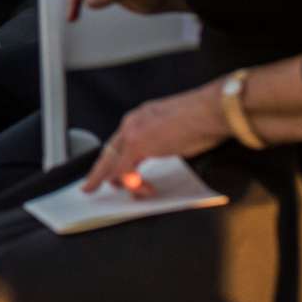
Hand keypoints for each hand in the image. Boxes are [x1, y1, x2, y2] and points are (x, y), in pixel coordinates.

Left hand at [81, 85, 226, 193]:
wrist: (211, 109)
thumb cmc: (204, 117)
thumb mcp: (178, 130)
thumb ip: (165, 142)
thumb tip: (165, 153)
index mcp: (142, 116)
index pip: (119, 141)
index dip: (113, 158)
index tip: (108, 170)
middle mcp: (133, 121)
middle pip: (108, 152)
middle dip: (100, 173)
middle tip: (91, 187)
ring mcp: (133, 131)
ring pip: (111, 163)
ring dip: (123, 182)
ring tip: (137, 193)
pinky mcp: (137, 143)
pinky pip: (124, 170)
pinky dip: (132, 183)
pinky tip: (143, 188)